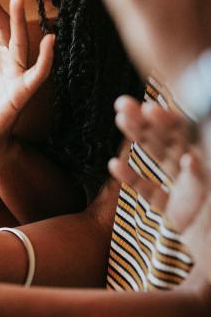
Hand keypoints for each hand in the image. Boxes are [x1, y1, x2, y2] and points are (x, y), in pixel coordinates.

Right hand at [109, 100, 210, 280]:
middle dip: (145, 121)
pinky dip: (132, 179)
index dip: (167, 120)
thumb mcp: (208, 192)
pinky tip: (114, 166)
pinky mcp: (175, 213)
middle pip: (168, 140)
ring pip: (158, 159)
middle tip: (122, 103)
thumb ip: (198, 178)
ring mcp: (186, 192)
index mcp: (207, 165)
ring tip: (118, 118)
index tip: (148, 107)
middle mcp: (198, 174)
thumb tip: (191, 159)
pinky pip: (152, 192)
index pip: (187, 135)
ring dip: (137, 139)